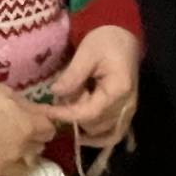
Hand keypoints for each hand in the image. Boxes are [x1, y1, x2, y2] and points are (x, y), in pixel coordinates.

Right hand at [0, 82, 56, 175]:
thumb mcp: (4, 92)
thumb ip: (25, 105)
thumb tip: (39, 111)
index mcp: (29, 127)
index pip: (49, 130)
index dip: (41, 125)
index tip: (34, 122)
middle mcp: (21, 151)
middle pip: (37, 151)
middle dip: (30, 143)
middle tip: (18, 135)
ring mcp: (3, 169)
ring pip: (21, 171)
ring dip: (17, 162)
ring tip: (5, 154)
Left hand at [50, 24, 139, 142]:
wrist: (123, 36)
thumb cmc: (105, 40)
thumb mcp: (87, 53)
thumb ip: (73, 76)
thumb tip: (55, 94)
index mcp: (118, 89)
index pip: (89, 113)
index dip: (66, 115)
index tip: (47, 111)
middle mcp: (126, 105)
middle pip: (94, 125)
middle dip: (74, 116)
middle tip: (59, 101)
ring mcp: (128, 111)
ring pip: (102, 133)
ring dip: (83, 125)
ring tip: (72, 106)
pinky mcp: (125, 112)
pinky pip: (113, 134)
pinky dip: (98, 139)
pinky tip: (82, 136)